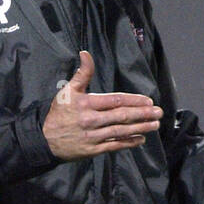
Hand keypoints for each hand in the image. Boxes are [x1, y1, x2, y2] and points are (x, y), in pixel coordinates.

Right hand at [42, 50, 162, 159]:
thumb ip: (81, 73)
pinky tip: (141, 139)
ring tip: (155, 125)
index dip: (134, 100)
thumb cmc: (58, 113)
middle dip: (143, 114)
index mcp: (87, 104)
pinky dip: (129, 143)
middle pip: (122, 116)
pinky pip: (114, 146)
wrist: (44, 140)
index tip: (148, 101)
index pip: (115, 101)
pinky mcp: (93, 150)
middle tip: (159, 112)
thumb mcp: (67, 90)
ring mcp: (93, 137)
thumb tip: (86, 53)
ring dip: (140, 128)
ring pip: (121, 132)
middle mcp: (91, 120)